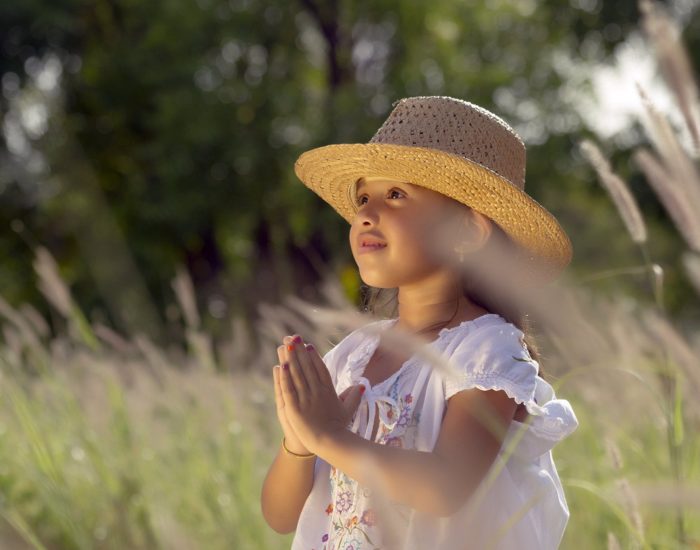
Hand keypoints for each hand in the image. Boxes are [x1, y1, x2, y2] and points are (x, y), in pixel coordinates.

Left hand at [278, 334, 364, 454]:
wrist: (330, 443)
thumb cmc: (339, 428)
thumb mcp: (348, 410)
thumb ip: (354, 396)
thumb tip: (362, 385)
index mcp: (328, 390)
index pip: (320, 369)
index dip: (313, 356)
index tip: (307, 345)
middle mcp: (317, 391)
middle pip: (307, 367)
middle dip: (299, 351)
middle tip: (293, 337)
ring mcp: (306, 398)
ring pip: (296, 374)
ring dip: (290, 358)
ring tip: (285, 345)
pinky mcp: (295, 407)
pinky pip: (288, 389)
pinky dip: (284, 377)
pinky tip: (280, 365)